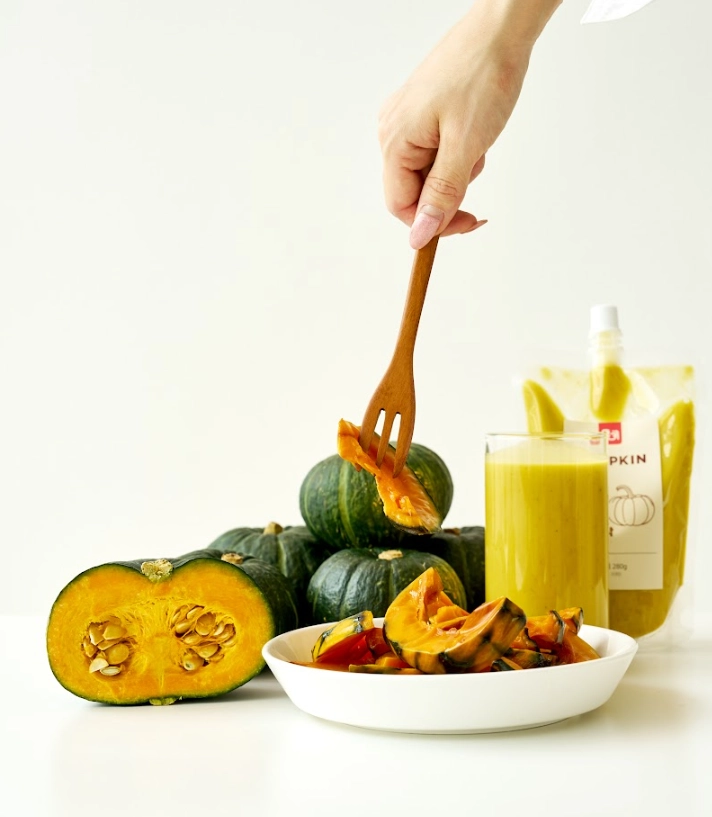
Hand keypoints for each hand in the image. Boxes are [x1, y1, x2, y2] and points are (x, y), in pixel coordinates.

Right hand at [379, 0, 561, 248]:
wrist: (501, 29)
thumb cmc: (483, 76)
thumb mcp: (465, 145)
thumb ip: (441, 194)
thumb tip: (419, 235)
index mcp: (394, 140)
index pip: (401, 206)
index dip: (433, 223)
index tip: (468, 222)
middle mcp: (392, 131)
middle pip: (414, 190)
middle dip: (449, 191)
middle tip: (477, 166)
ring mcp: (407, 120)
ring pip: (429, 172)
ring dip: (457, 171)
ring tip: (478, 141)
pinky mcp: (423, 113)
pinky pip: (436, 151)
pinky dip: (458, 152)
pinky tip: (474, 130)